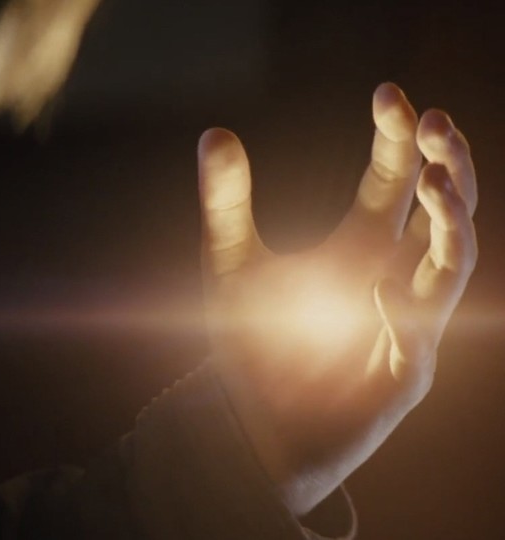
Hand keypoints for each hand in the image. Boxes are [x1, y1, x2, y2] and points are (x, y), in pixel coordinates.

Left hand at [196, 83, 477, 514]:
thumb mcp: (228, 263)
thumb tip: (213, 131)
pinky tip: (377, 288)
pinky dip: (399, 314)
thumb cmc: (251, 345)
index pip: (398, 178)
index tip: (388, 92)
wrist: (250, 427)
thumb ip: (226, 203)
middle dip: (451, 164)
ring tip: (435, 177)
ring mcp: (406, 325)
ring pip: (454, 266)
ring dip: (453, 223)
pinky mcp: (401, 377)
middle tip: (435, 122)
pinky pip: (414, 340)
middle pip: (448, 210)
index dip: (402, 135)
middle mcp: (395, 276)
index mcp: (364, 244)